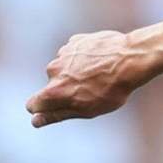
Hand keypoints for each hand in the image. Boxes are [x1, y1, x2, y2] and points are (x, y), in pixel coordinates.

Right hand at [25, 30, 147, 127]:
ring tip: (99, 75)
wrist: (130, 59)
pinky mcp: (74, 42)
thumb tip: (35, 121)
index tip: (58, 108)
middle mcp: (53, 70)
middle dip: (66, 89)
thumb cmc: (112, 89)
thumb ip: (58, 115)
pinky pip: (74, 54)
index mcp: (54, 91)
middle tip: (91, 91)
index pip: (32, 105)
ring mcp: (63, 53)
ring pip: (64, 68)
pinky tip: (101, 61)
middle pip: (52, 86)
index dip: (43, 109)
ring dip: (76, 73)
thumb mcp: (87, 109)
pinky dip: (83, 59)